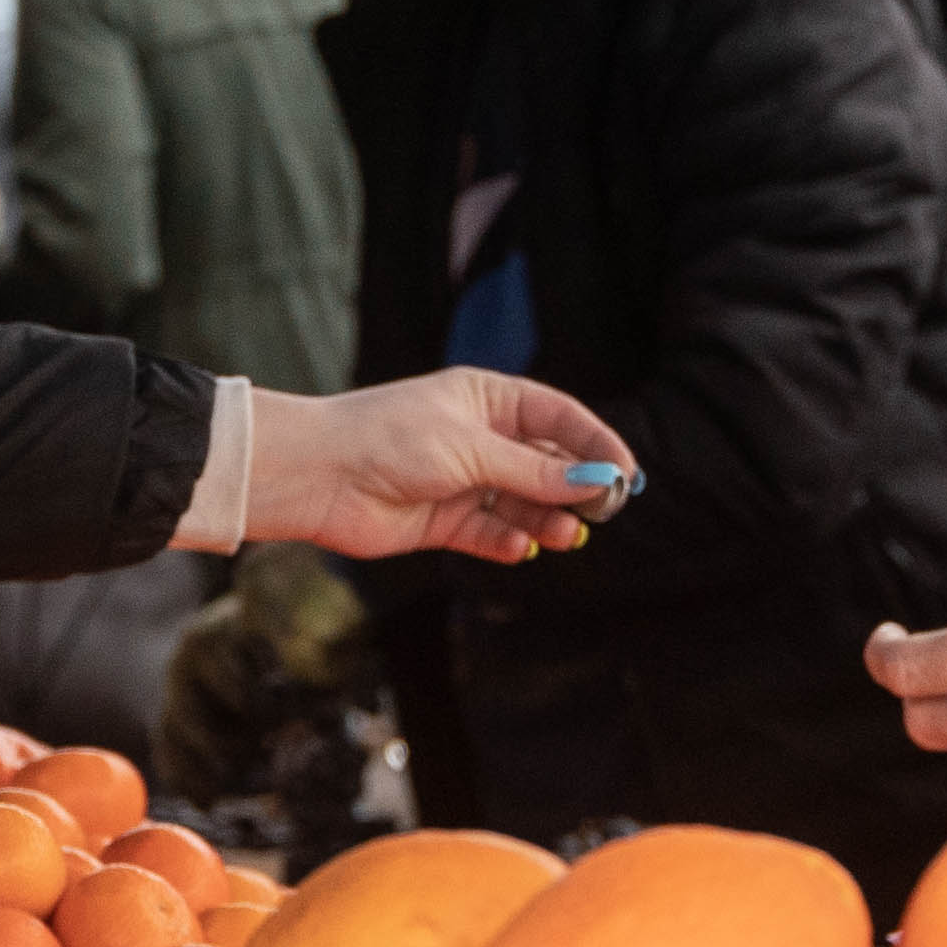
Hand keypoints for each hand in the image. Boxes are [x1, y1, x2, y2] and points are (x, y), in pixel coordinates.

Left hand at [244, 371, 638, 563]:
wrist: (320, 475)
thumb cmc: (389, 439)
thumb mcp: (471, 449)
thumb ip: (532, 472)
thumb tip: (592, 481)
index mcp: (487, 399)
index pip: (558, 417)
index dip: (594, 442)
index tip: (625, 471)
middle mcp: (479, 438)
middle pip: (545, 464)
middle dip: (574, 487)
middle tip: (603, 510)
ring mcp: (462, 480)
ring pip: (521, 504)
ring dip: (547, 520)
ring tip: (568, 536)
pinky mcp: (443, 519)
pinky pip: (490, 533)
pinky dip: (508, 542)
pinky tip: (521, 548)